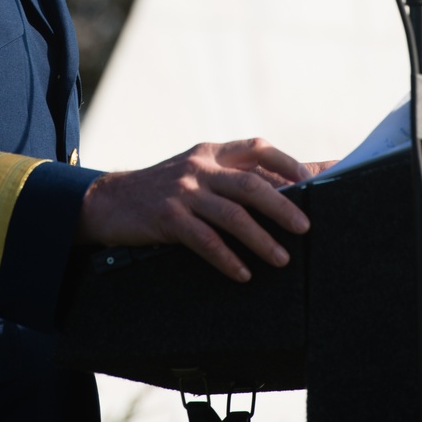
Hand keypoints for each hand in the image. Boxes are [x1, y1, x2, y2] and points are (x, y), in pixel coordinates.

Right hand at [76, 137, 312, 282]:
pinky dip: (227, 258)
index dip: (288, 162)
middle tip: (306, 227)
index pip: (257, 148)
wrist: (109, 201)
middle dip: (283, 205)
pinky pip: (204, 240)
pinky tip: (243, 273)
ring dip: (260, 238)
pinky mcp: (167, 218)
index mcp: (212, 152)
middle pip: (250, 183)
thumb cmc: (164, 189)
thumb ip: (233, 176)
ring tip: (282, 259)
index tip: (313, 179)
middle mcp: (199, 167)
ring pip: (231, 214)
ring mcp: (183, 191)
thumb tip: (287, 187)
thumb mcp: (197, 172)